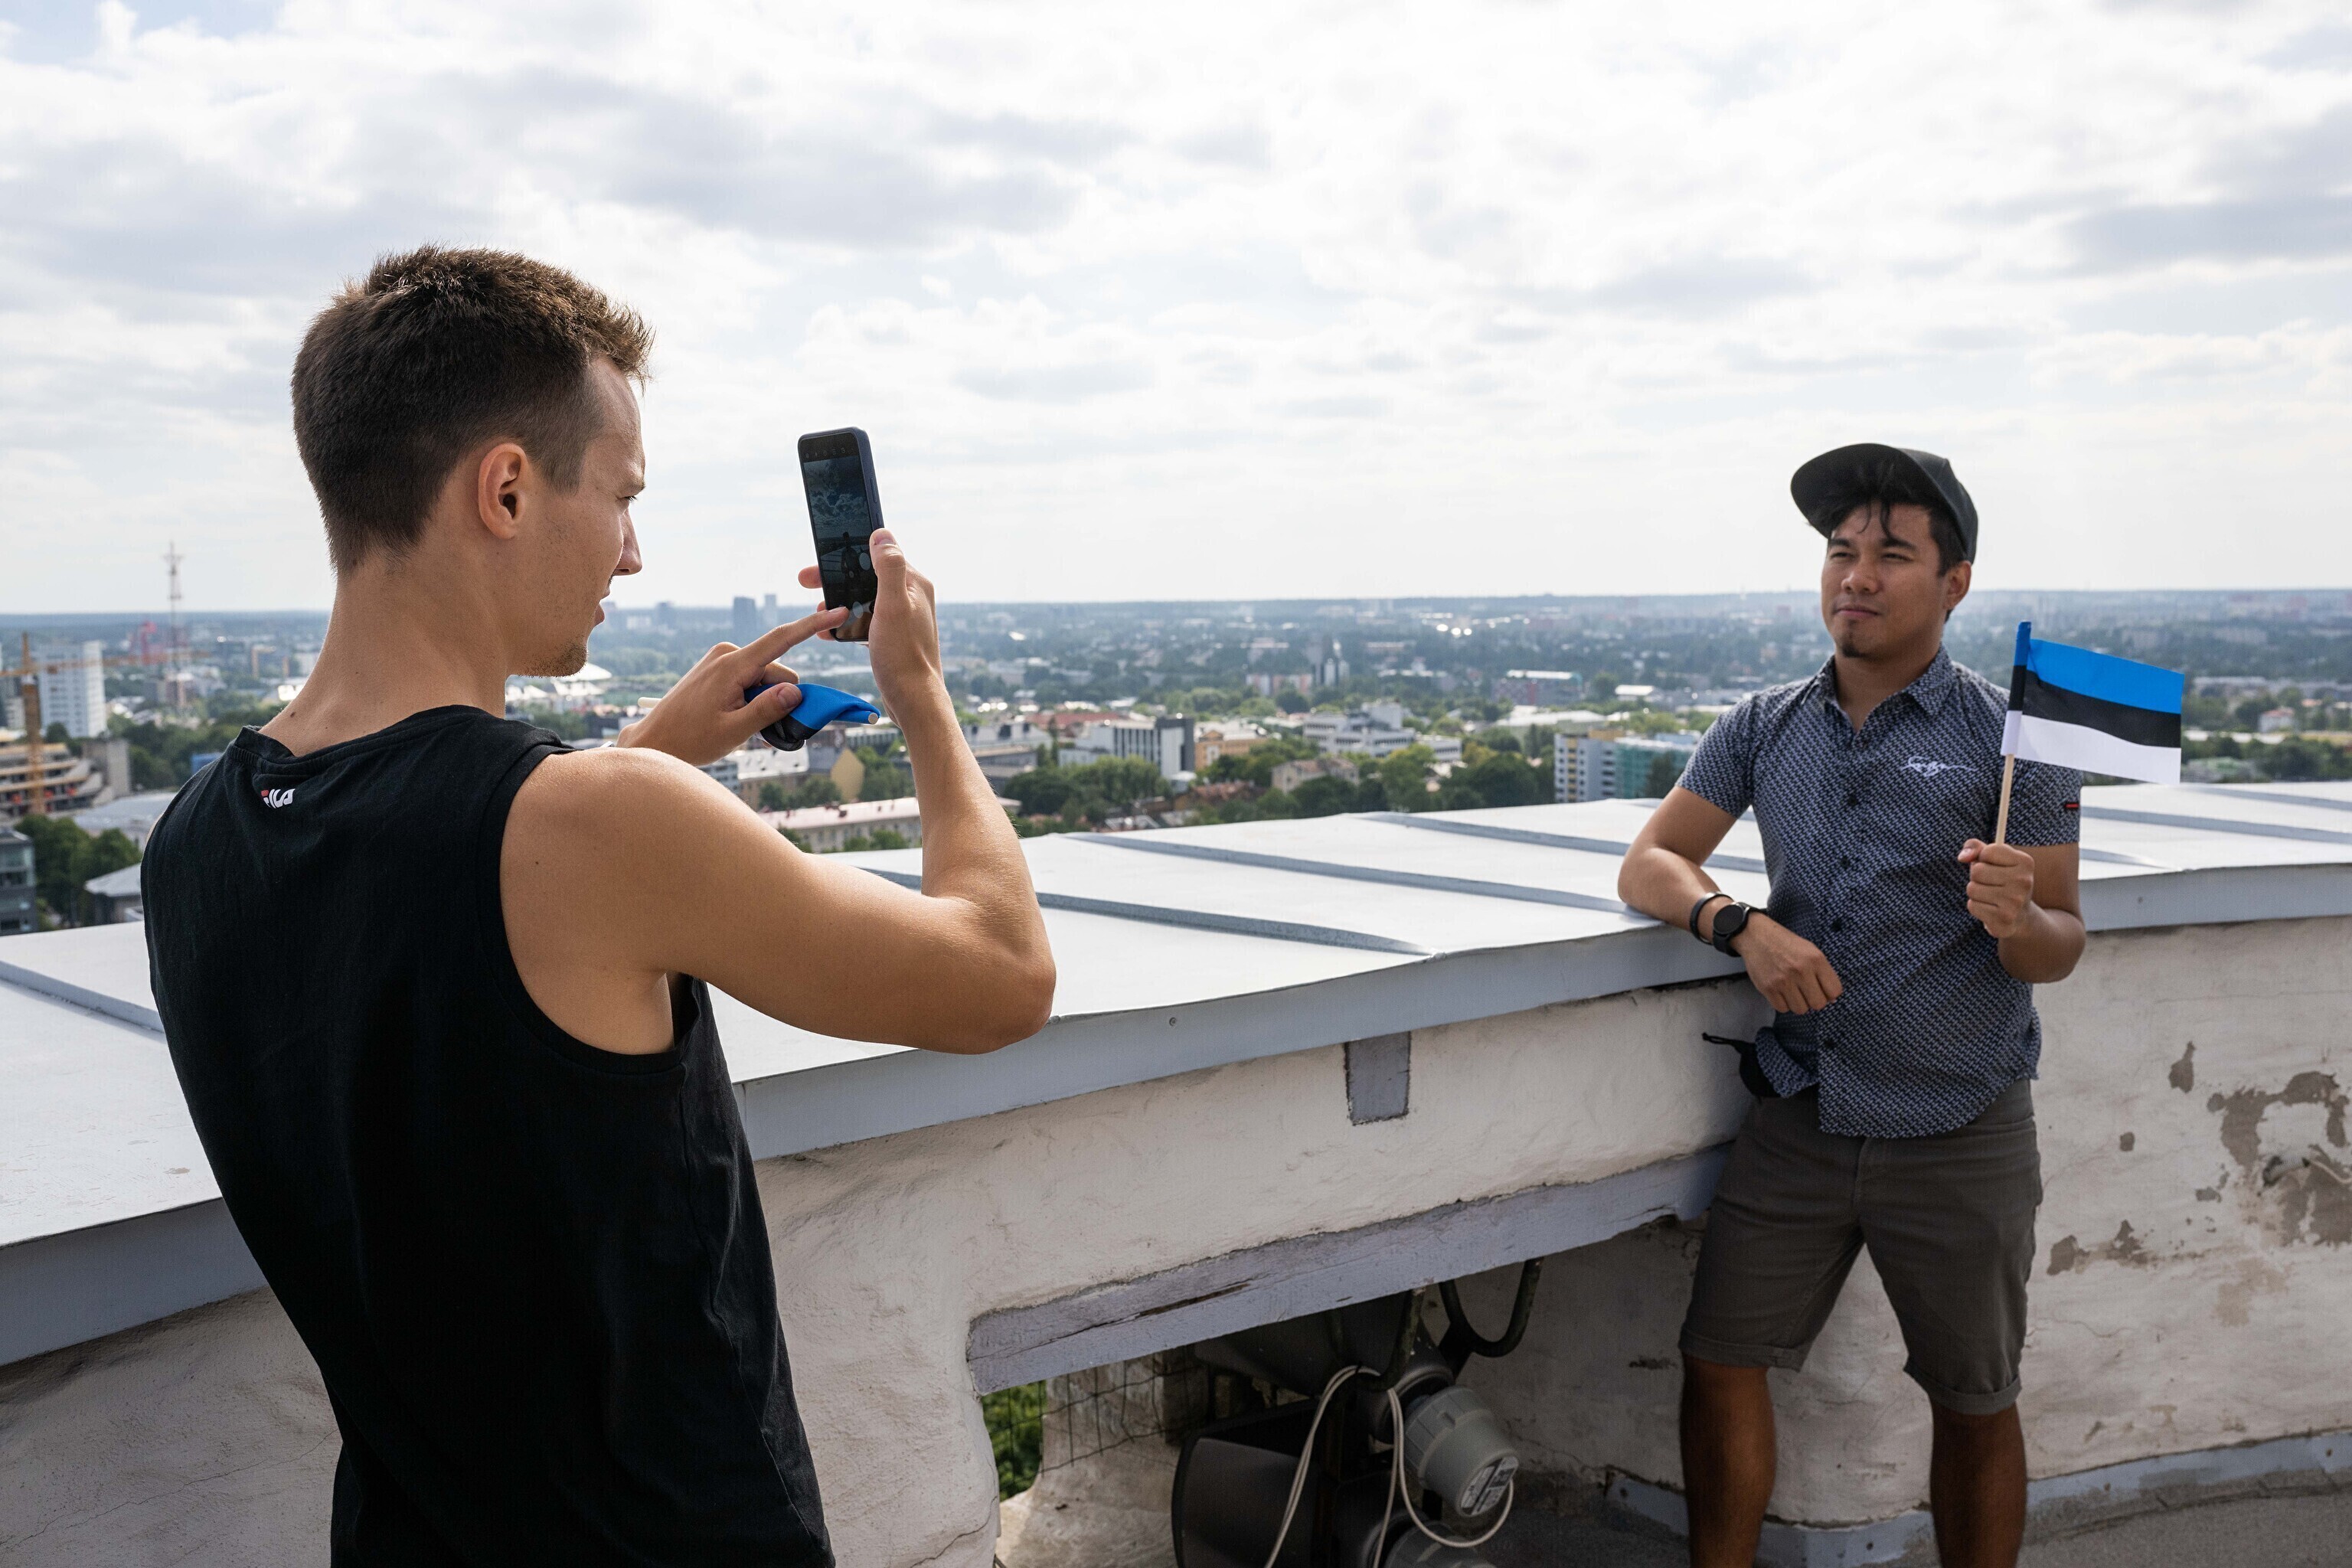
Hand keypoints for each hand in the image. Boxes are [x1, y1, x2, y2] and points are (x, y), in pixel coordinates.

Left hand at [616, 605, 847, 765]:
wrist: (654, 741)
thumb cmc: (689, 740)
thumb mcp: (733, 732)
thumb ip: (768, 710)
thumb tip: (796, 691)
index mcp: (732, 665)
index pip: (782, 639)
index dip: (813, 624)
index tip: (839, 611)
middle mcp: (728, 654)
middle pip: (777, 671)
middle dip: (777, 698)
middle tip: (756, 728)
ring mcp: (721, 660)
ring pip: (765, 678)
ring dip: (763, 701)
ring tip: (736, 724)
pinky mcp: (718, 668)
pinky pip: (750, 678)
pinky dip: (752, 697)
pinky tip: (733, 716)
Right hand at [796, 528, 943, 723]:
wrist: (913, 701)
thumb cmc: (904, 655)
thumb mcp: (892, 606)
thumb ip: (889, 568)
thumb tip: (881, 534)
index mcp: (913, 584)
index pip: (876, 556)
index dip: (845, 555)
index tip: (818, 562)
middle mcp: (910, 596)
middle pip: (867, 576)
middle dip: (836, 578)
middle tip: (805, 582)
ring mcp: (902, 617)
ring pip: (863, 599)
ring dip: (838, 602)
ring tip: (817, 611)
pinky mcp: (893, 636)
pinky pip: (865, 620)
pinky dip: (846, 622)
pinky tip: (829, 633)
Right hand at [1733, 913, 1843, 1014]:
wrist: (1756, 936)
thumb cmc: (1786, 943)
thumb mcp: (1810, 950)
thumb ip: (1823, 972)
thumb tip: (1832, 999)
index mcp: (1815, 959)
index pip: (1834, 991)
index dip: (1829, 993)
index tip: (1822, 989)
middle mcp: (1801, 971)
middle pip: (1818, 1004)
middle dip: (1814, 1000)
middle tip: (1807, 992)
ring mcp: (1783, 981)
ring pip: (1801, 1009)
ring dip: (1798, 1003)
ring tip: (1793, 991)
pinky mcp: (1767, 988)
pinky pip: (1782, 1008)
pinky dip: (1783, 1003)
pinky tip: (1781, 992)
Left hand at [1958, 839, 2036, 938]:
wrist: (2021, 916)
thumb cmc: (2003, 881)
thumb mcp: (1994, 859)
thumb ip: (1976, 848)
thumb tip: (1962, 857)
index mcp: (2025, 862)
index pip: (1988, 852)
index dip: (1983, 858)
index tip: (1993, 865)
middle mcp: (2024, 881)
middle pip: (1977, 871)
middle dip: (1977, 877)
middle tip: (1991, 883)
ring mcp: (2015, 901)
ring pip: (1972, 889)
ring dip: (1975, 892)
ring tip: (1991, 896)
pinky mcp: (2004, 918)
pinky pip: (1973, 906)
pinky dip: (1976, 906)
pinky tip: (1991, 909)